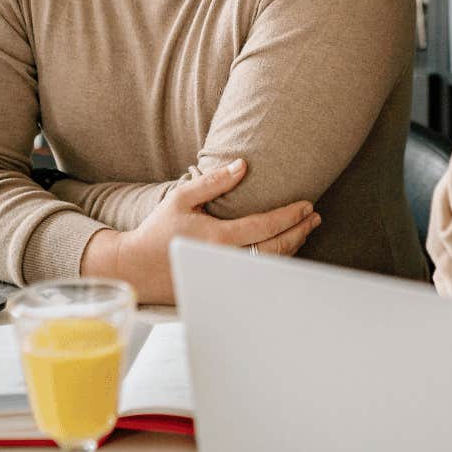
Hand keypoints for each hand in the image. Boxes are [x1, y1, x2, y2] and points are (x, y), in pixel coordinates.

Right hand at [78, 159, 319, 304]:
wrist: (137, 268)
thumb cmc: (158, 230)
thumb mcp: (182, 198)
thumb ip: (213, 182)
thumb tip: (242, 165)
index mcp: (219, 238)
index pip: (266, 227)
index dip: (290, 216)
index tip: (307, 205)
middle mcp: (227, 260)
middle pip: (276, 248)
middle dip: (299, 231)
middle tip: (314, 217)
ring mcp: (227, 277)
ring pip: (271, 265)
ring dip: (293, 247)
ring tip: (305, 229)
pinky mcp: (224, 287)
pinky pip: (259, 275)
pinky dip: (277, 261)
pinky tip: (285, 249)